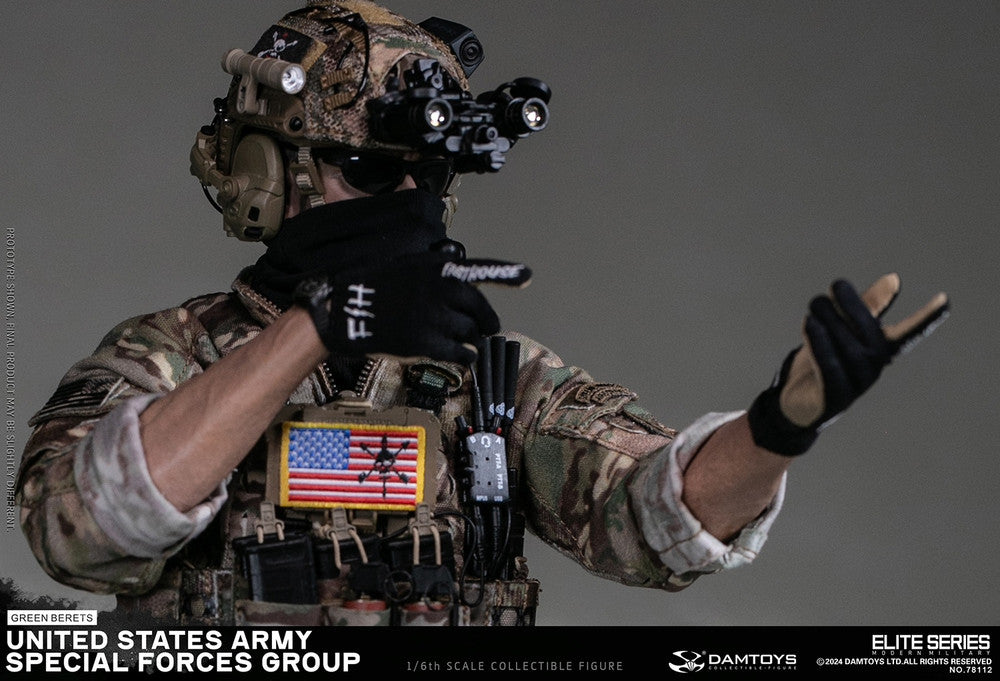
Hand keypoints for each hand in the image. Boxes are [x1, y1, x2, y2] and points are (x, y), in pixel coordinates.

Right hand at [293, 251, 530, 364]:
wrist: (343, 312)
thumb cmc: (371, 288)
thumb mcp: (404, 265)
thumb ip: (433, 270)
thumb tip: (457, 267)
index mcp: (437, 268)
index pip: (479, 269)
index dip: (506, 272)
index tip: (527, 276)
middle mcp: (441, 289)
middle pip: (480, 310)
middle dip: (485, 322)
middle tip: (485, 329)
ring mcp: (436, 316)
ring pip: (472, 333)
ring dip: (471, 340)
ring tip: (465, 342)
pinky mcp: (429, 342)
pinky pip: (461, 352)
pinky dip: (466, 357)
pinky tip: (463, 357)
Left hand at [747, 273, 949, 455]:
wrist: (793, 401)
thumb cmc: (823, 357)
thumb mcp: (842, 327)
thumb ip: (867, 306)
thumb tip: (894, 279)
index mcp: (881, 349)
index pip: (909, 333)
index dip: (925, 319)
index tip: (944, 300)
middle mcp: (874, 368)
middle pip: (870, 332)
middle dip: (852, 304)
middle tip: (835, 285)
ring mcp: (856, 386)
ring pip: (848, 348)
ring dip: (829, 321)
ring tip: (815, 306)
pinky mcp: (834, 398)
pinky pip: (829, 368)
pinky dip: (820, 344)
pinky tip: (809, 323)